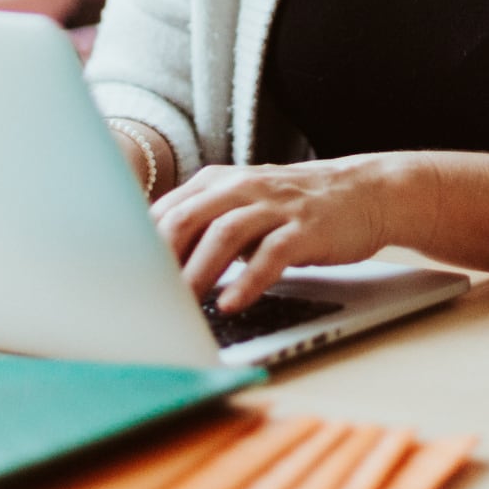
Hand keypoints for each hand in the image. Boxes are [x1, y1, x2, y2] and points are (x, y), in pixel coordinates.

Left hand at [150, 156, 402, 313]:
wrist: (364, 192)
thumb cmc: (294, 208)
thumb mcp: (243, 207)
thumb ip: (203, 226)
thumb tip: (156, 267)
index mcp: (218, 183)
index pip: (166, 211)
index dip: (141, 247)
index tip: (124, 282)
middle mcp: (242, 188)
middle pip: (187, 218)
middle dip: (162, 260)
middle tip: (145, 298)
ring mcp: (275, 207)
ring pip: (224, 234)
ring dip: (199, 272)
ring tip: (183, 305)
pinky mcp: (305, 229)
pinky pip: (271, 254)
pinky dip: (249, 281)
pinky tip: (232, 303)